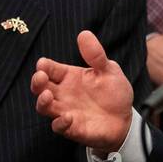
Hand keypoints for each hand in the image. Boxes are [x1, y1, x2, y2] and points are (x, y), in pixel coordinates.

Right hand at [31, 30, 134, 154]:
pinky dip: (60, 123)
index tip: (43, 64)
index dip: (44, 66)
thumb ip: (96, 55)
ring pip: (44, 107)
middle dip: (37, 82)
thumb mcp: (109, 70)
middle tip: (40, 76)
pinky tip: (68, 117)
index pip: (51, 69)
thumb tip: (84, 33)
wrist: (125, 119)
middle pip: (40, 87)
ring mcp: (65, 111)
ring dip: (42, 102)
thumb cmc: (114, 93)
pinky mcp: (72, 128)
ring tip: (46, 95)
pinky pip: (59, 127)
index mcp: (70, 77)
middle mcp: (63, 94)